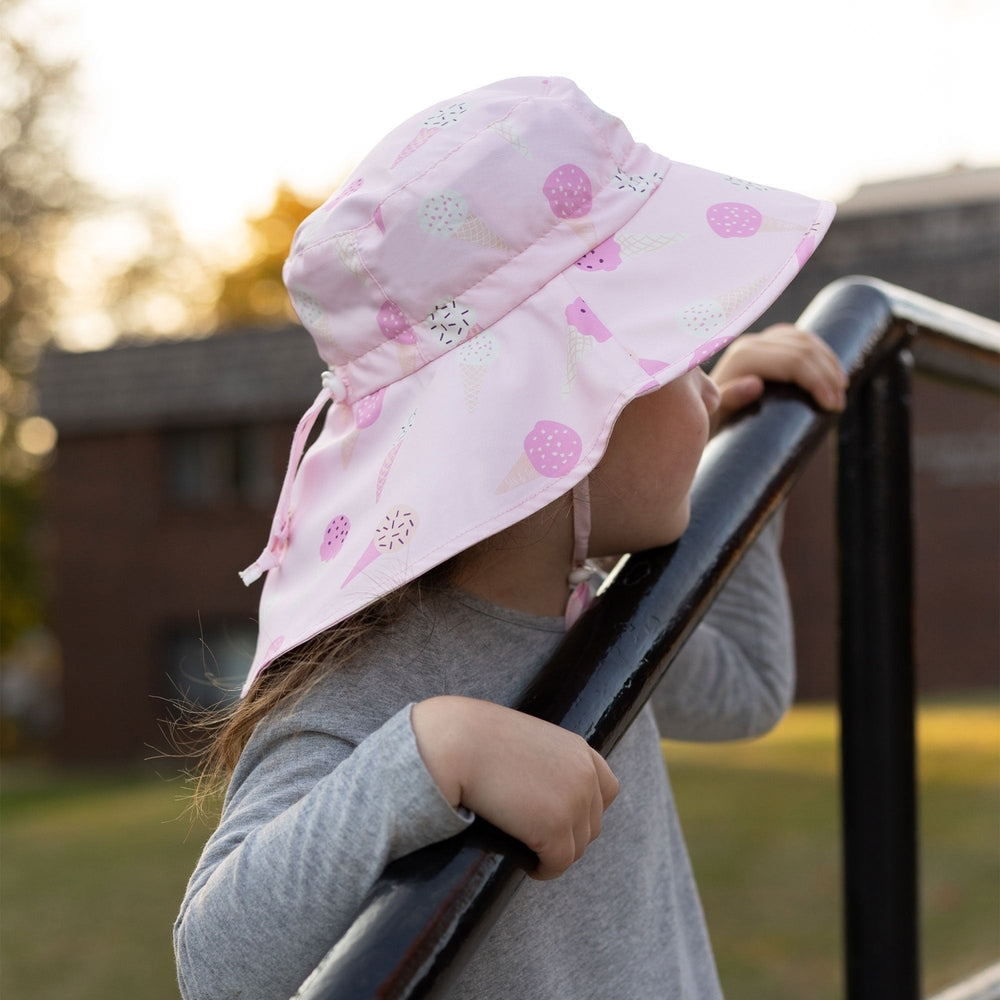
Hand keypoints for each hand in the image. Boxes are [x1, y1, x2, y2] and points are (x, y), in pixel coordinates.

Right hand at [411, 696, 618, 879]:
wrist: (456, 743)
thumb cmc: (476, 737)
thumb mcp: (524, 739)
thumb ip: (545, 761)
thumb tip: (543, 792)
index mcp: (579, 749)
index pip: (607, 789)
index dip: (587, 809)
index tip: (563, 818)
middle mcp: (585, 775)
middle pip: (592, 824)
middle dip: (568, 835)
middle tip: (538, 839)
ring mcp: (574, 802)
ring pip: (577, 848)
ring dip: (556, 854)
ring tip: (531, 852)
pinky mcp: (555, 828)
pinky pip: (558, 863)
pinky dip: (544, 869)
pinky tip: (528, 865)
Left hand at [709, 324, 847, 432]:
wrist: (700, 418)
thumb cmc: (710, 424)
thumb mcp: (715, 418)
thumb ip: (729, 400)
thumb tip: (754, 384)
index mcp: (742, 357)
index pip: (793, 359)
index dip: (818, 380)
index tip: (832, 406)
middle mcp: (750, 344)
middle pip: (803, 348)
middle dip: (827, 374)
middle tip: (839, 404)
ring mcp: (758, 342)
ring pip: (805, 340)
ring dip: (828, 363)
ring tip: (840, 390)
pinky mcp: (766, 346)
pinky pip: (800, 340)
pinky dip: (821, 353)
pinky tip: (831, 371)